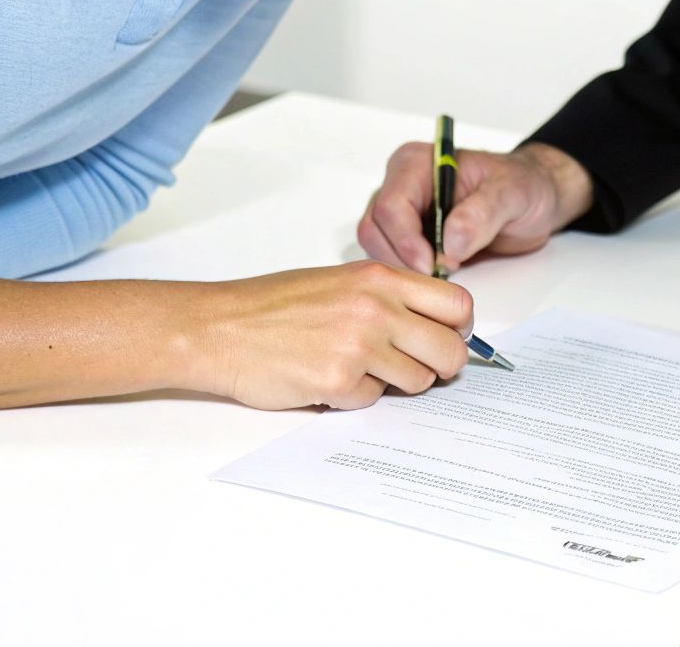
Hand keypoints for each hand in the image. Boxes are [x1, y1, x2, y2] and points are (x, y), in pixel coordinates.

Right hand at [188, 260, 475, 409]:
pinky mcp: (338, 381)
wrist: (218, 328)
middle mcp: (376, 308)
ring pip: (417, 381)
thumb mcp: (341, 282)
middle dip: (440, 368)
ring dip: (394, 383)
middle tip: (417, 368)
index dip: (460, 329)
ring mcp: (359, 346)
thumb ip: (390, 298)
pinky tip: (327, 378)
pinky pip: (373, 400)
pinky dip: (355, 396)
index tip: (448, 338)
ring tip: (357, 368)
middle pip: (450, 351)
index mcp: (380, 279)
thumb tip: (435, 326)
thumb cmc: (272, 306)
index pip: (458, 304)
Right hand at [357, 140, 593, 273]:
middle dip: (403, 257)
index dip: (407, 240)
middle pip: (375, 229)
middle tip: (441, 273)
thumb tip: (451, 243)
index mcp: (417, 164)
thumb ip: (483, 213)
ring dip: (405, 268)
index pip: (391, 206)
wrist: (534, 199)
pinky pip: (392, 259)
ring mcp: (402, 213)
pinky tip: (438, 275)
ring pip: (378, 247)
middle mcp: (401, 185)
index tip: (433, 264)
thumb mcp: (512, 193)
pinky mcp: (408, 236)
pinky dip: (409, 274)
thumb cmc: (523, 185)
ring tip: (445, 272)